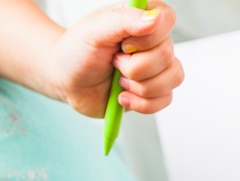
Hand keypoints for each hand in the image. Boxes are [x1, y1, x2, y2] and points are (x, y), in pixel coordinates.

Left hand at [47, 1, 183, 117]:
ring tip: (119, 80)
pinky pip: (165, 100)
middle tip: (114, 62)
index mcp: (141, 19)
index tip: (123, 43)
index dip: (148, 37)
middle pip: (167, 55)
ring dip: (139, 86)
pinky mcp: (155, 91)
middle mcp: (153, 42)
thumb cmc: (77, 52)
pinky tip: (123, 96)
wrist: (68, 82)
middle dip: (135, 67)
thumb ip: (124, 20)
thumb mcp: (95, 30)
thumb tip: (154, 19)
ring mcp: (156, 68)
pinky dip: (141, 103)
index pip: (167, 19)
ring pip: (172, 79)